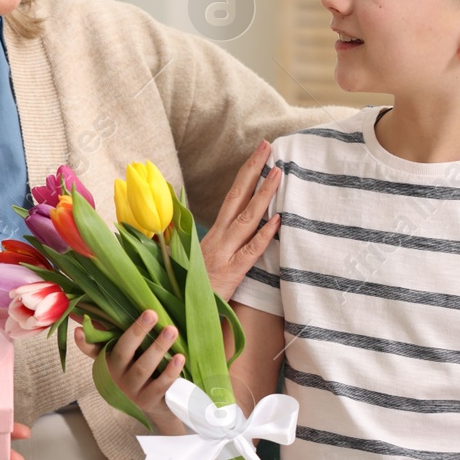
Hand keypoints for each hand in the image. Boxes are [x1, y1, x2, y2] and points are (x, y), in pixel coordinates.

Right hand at [73, 309, 187, 435]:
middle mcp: (116, 376)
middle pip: (123, 352)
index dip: (84, 342)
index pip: (92, 350)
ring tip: (171, 330)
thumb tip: (84, 312)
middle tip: (151, 313)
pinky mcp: (149, 401)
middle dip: (137, 332)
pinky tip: (179, 357)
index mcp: (107, 362)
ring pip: (143, 368)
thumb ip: (108, 335)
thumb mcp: (123, 355)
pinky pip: (160, 386)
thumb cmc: (137, 371)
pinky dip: (170, 371)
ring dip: (158, 348)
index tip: (79, 330)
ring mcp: (132, 390)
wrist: (155, 405)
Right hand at [202, 141, 281, 301]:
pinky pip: (251, 250)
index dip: (245, 175)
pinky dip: (264, 234)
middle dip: (253, 170)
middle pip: (237, 198)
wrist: (181, 313)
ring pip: (247, 218)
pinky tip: (278, 220)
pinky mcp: (232, 272)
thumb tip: (216, 227)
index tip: (258, 155)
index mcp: (213, 234)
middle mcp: (218, 238)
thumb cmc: (193, 289)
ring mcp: (225, 254)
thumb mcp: (197, 261)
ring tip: (278, 172)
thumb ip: (210, 243)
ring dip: (263, 194)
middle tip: (267, 146)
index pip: (231, 197)